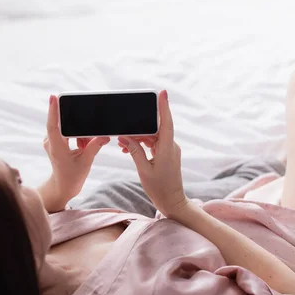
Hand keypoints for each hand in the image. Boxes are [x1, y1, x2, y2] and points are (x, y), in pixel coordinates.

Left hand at [39, 95, 109, 211]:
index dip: (53, 110)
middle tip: (85, 140)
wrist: (63, 186)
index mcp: (56, 147)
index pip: (53, 125)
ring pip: (68, 128)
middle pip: (64, 124)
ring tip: (84, 147)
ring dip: (79, 134)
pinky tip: (82, 146)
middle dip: (79, 127)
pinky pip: (68, 132)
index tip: (53, 97)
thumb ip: (95, 146)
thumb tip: (105, 136)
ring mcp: (52, 141)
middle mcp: (51, 142)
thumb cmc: (72, 176)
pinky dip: (78, 136)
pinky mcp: (55, 141)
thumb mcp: (86, 161)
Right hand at [118, 90, 187, 216]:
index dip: (164, 106)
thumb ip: (134, 151)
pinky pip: (153, 144)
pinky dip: (141, 144)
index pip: (166, 122)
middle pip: (154, 129)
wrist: (172, 202)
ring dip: (137, 138)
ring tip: (122, 145)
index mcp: (167, 148)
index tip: (162, 92)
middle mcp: (170, 146)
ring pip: (152, 136)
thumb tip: (125, 137)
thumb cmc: (159, 188)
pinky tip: (129, 149)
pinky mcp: (166, 154)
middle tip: (123, 131)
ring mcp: (169, 150)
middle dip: (138, 128)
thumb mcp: (143, 169)